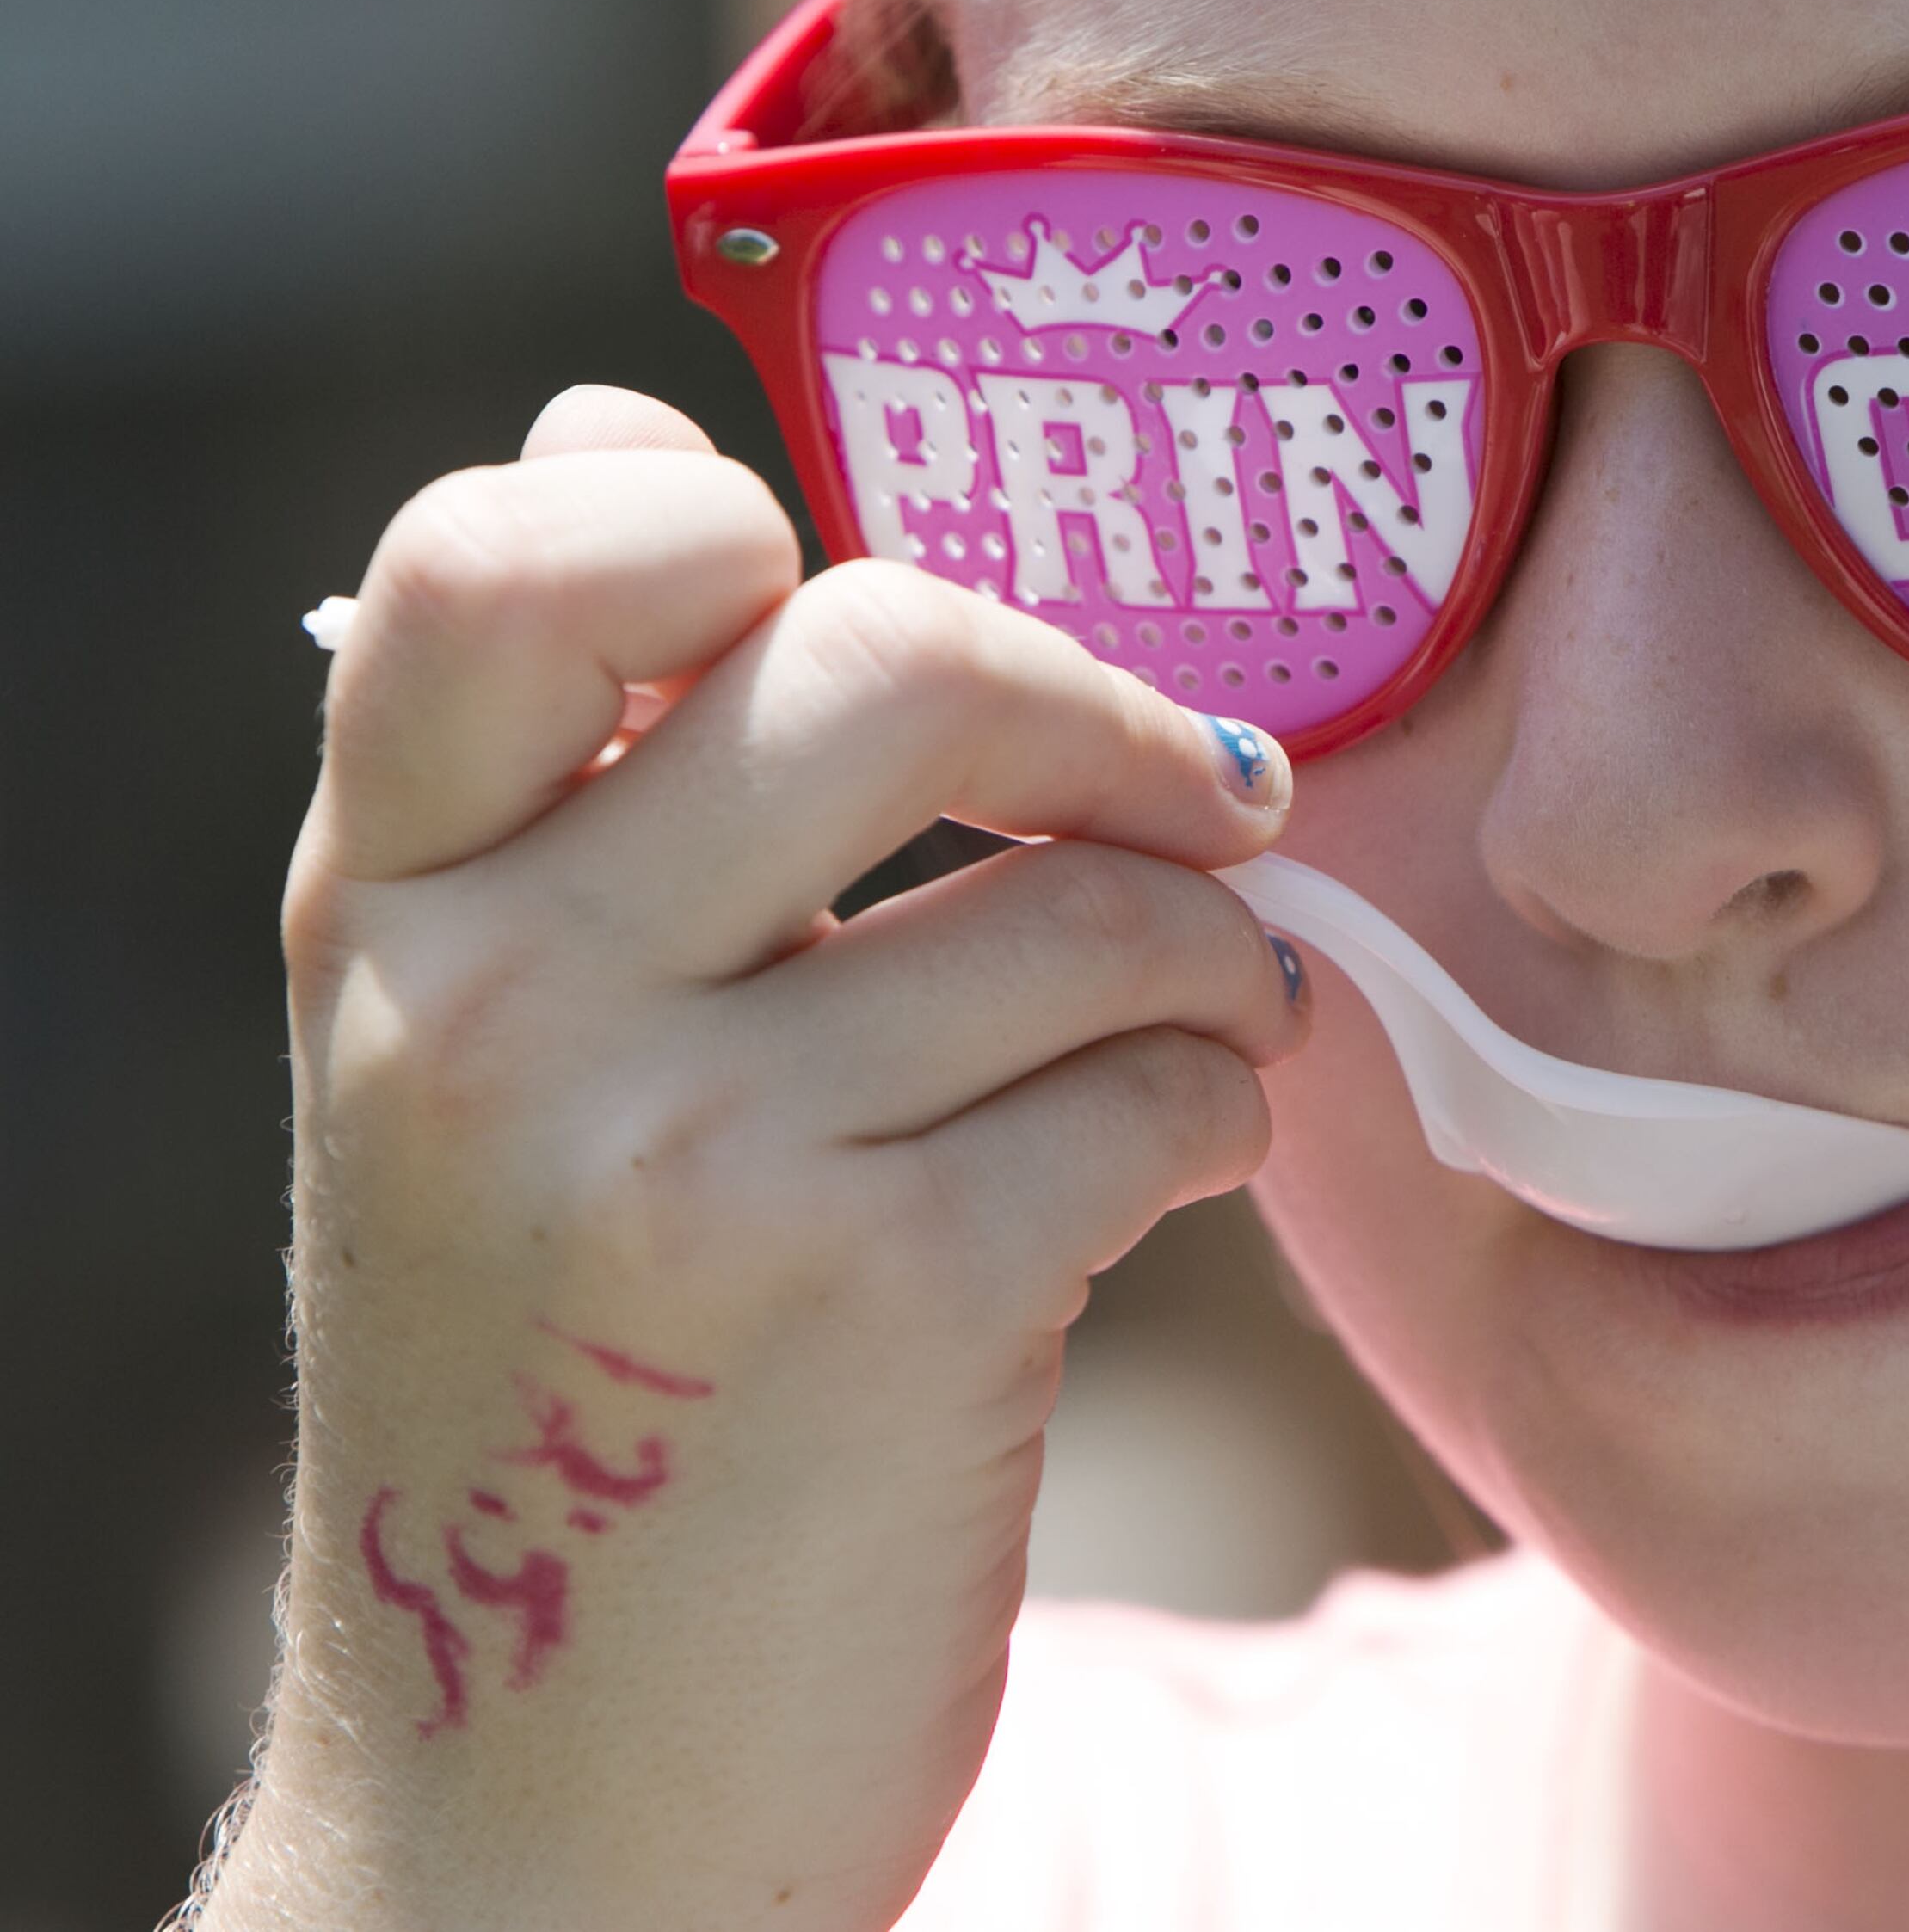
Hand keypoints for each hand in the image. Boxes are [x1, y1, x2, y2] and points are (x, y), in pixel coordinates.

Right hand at [200, 388, 1304, 1931]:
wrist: (544, 1820)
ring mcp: (687, 1154)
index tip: (862, 611)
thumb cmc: (567, 1405)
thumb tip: (614, 421)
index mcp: (383, 915)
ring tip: (1199, 1032)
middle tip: (1200, 797)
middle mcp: (499, 1004)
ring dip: (1207, 961)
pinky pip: (1159, 1089)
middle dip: (1102, 714)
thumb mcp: (471, 1081)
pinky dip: (1220, 1112)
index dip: (726, 522)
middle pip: (886, 656)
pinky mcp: (890, 1302)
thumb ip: (554, 786)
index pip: (510, 555)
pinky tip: (1180, 1164)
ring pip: (1086, 901)